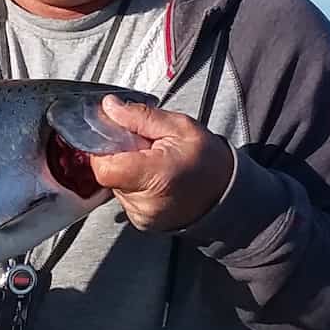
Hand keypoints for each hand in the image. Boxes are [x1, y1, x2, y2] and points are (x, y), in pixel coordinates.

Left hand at [88, 95, 233, 230]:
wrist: (227, 194)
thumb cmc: (208, 160)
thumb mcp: (179, 126)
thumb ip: (140, 117)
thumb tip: (109, 107)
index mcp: (154, 177)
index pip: (104, 167)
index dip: (102, 148)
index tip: (116, 136)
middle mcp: (145, 202)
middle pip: (108, 174)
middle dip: (119, 155)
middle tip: (143, 147)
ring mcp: (142, 216)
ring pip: (115, 185)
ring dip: (126, 169)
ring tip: (151, 162)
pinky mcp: (141, 221)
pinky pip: (125, 196)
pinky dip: (133, 183)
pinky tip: (153, 177)